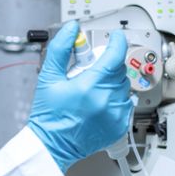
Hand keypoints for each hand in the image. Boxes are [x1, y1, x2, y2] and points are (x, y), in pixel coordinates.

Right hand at [27, 21, 131, 171]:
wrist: (52, 146)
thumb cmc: (49, 116)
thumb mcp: (48, 77)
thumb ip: (60, 49)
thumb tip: (72, 29)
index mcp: (90, 86)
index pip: (115, 54)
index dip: (117, 41)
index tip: (114, 37)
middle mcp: (106, 100)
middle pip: (119, 69)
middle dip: (108, 64)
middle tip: (91, 70)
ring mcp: (115, 115)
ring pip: (124, 86)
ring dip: (112, 82)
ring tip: (92, 91)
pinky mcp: (120, 126)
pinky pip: (126, 104)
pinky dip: (116, 99)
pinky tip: (99, 104)